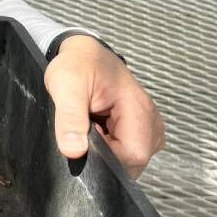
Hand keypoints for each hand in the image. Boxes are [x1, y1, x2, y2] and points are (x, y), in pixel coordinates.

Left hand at [43, 34, 164, 177]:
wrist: (84, 54)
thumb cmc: (77, 64)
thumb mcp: (65, 85)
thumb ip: (70, 118)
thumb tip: (74, 150)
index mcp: (139, 109)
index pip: (131, 155)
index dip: (105, 155)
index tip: (87, 136)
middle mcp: (151, 120)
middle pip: (133, 161)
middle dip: (105, 154)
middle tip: (88, 127)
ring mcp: (149, 126)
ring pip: (129, 159)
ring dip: (107, 150)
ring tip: (94, 124)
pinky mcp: (142, 130)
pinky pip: (127, 152)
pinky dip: (111, 146)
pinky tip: (100, 128)